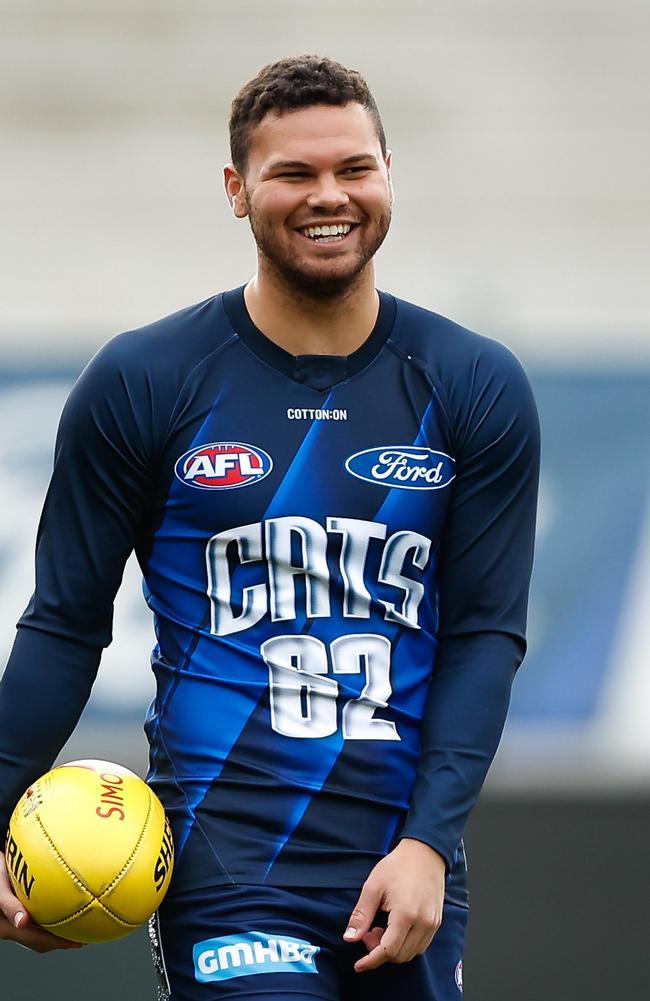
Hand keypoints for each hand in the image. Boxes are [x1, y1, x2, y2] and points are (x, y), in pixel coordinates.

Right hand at [0, 852, 82, 951]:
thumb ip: (9, 905)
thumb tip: (22, 921)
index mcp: (7, 928)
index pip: (37, 940)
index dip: (58, 943)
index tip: (77, 942)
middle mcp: (11, 928)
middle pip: (40, 942)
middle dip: (61, 940)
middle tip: (83, 935)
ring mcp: (14, 922)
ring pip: (38, 934)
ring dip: (56, 932)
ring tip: (76, 925)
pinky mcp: (17, 915)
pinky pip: (36, 922)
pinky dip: (50, 921)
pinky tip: (60, 910)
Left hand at [343, 837, 445, 972]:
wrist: (425, 852)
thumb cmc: (397, 866)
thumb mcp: (373, 886)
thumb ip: (361, 915)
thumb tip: (349, 939)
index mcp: (406, 915)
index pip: (387, 951)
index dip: (371, 961)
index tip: (359, 965)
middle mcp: (423, 923)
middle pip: (399, 956)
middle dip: (380, 950)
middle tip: (370, 931)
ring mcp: (432, 924)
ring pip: (411, 953)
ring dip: (394, 949)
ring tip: (382, 926)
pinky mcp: (437, 922)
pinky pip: (421, 945)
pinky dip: (406, 944)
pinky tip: (396, 927)